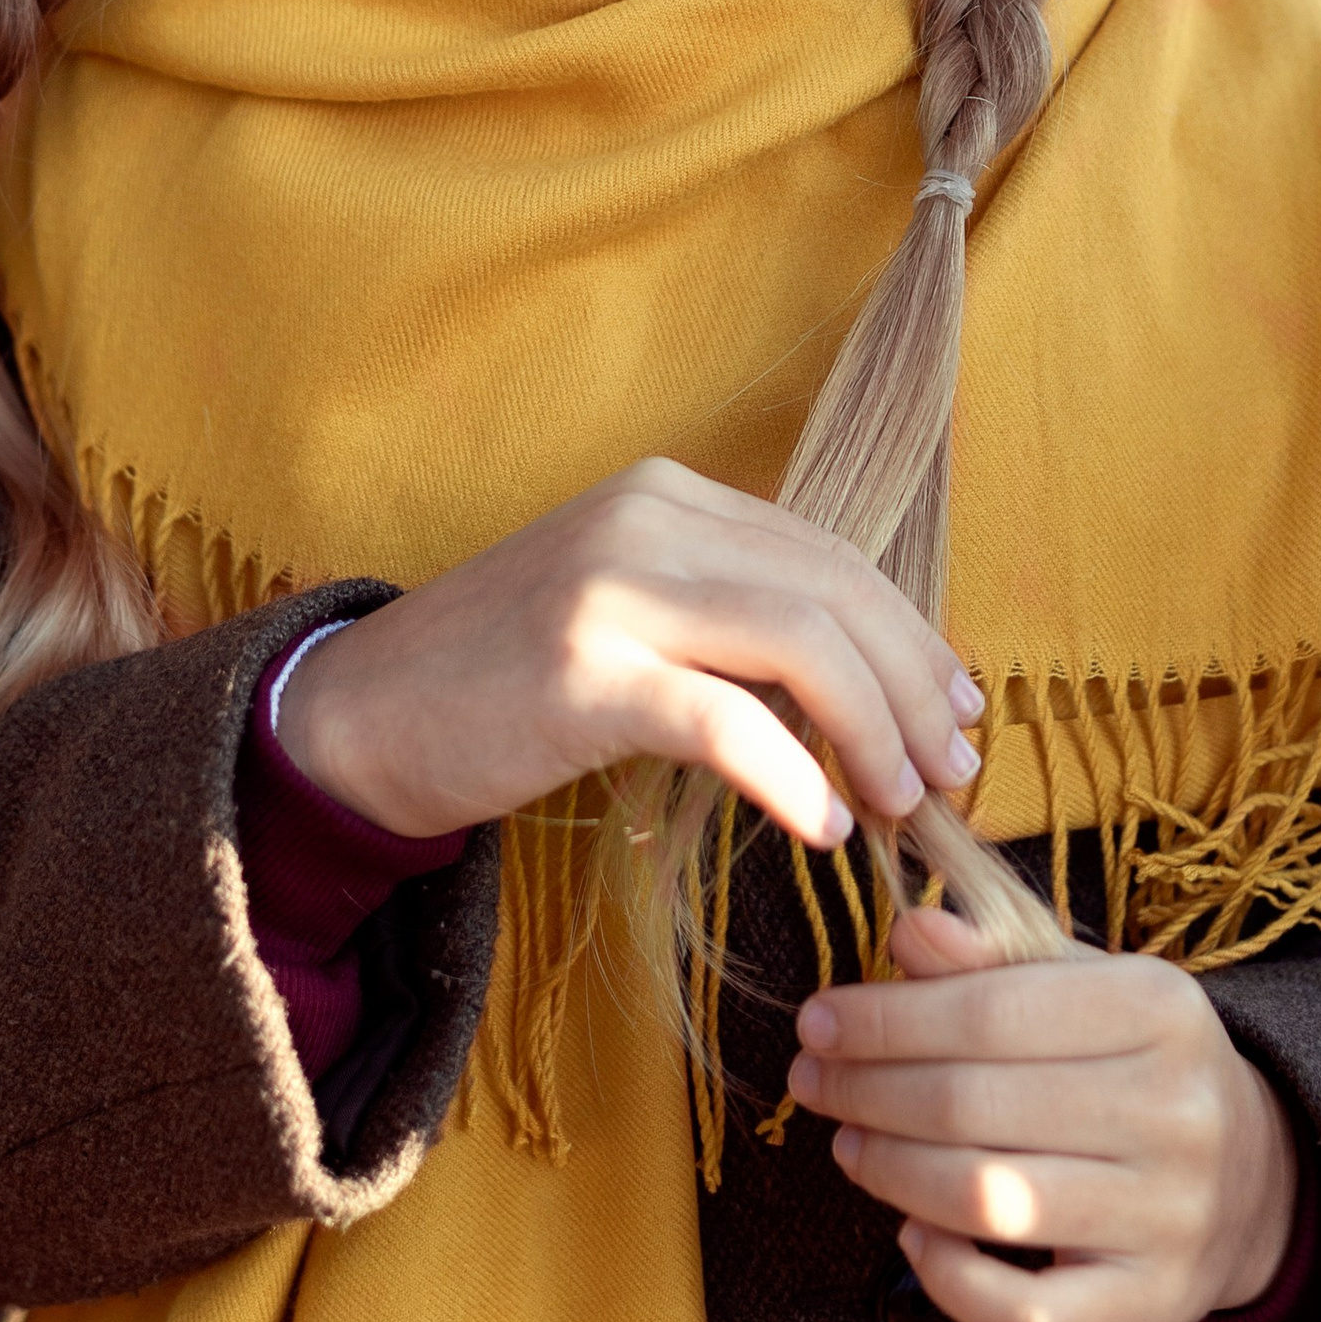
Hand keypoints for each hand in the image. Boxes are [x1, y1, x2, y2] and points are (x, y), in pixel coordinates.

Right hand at [274, 458, 982, 847]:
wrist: (362, 715)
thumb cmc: (508, 680)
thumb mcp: (630, 609)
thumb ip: (729, 615)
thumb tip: (870, 677)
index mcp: (671, 494)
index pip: (832, 556)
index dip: (912, 636)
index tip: (958, 710)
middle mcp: (648, 517)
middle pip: (836, 592)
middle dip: (916, 689)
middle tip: (954, 774)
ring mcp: (610, 589)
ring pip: (801, 643)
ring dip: (874, 732)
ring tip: (900, 806)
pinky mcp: (579, 673)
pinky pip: (723, 719)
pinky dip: (792, 777)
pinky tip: (822, 827)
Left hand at [787, 904, 1297, 1321]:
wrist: (1251, 1173)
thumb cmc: (1135, 1063)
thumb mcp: (1084, 986)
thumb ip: (994, 960)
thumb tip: (907, 932)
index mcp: (1161, 1009)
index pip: (988, 1011)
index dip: (885, 1019)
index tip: (818, 1021)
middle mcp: (1177, 1113)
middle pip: (976, 1105)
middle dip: (868, 1091)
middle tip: (812, 1082)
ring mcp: (1170, 1217)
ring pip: (988, 1202)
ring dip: (891, 1172)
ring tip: (849, 1143)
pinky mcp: (1153, 1304)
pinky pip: (1026, 1315)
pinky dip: (949, 1280)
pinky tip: (913, 1234)